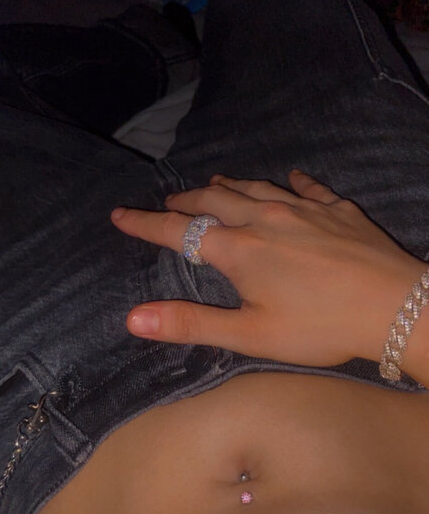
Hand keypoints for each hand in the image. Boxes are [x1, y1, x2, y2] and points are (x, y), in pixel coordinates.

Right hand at [111, 170, 424, 366]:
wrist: (394, 307)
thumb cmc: (319, 327)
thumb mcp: (249, 335)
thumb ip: (190, 324)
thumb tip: (132, 318)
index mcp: (238, 250)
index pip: (179, 231)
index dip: (145, 224)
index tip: (119, 214)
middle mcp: (265, 219)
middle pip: (214, 200)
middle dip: (186, 200)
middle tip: (169, 202)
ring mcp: (304, 209)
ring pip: (255, 188)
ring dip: (228, 186)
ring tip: (213, 183)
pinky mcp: (337, 210)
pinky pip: (307, 187)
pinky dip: (291, 182)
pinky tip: (291, 178)